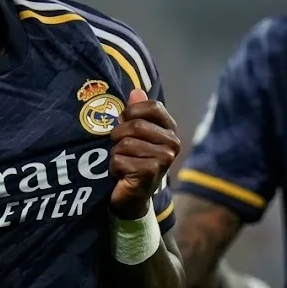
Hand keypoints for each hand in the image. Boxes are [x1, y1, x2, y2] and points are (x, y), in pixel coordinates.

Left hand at [109, 88, 180, 218]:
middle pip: (135, 125)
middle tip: (120, 148)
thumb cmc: (132, 160)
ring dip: (116, 154)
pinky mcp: (151, 172)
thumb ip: (135, 112)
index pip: (152, 106)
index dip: (131, 112)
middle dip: (118, 136)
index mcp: (170, 129)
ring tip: (123, 163)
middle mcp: (172, 143)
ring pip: (125, 144)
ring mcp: (164, 159)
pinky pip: (119, 160)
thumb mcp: (133, 134)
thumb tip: (136, 90)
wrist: (131, 196)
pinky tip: (122, 175)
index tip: (124, 123)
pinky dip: (114, 167)